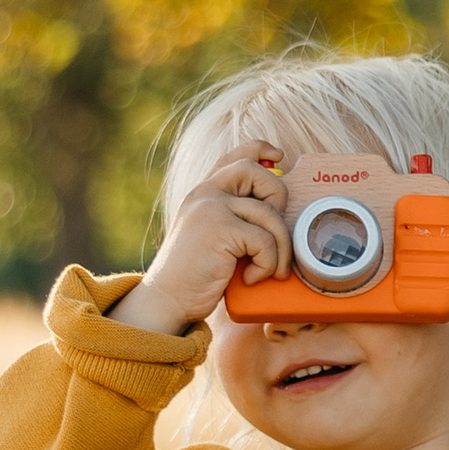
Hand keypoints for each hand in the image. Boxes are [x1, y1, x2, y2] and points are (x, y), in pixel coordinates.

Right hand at [119, 152, 291, 335]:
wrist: (167, 299)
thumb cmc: (195, 276)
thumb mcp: (212, 237)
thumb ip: (233, 218)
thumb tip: (275, 210)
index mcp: (204, 193)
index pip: (235, 155)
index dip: (260, 150)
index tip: (278, 156)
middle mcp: (206, 193)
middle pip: (258, 174)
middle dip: (279, 200)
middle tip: (274, 234)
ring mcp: (211, 207)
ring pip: (269, 213)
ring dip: (281, 248)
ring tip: (271, 271)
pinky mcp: (220, 228)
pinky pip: (265, 240)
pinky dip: (267, 264)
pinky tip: (251, 278)